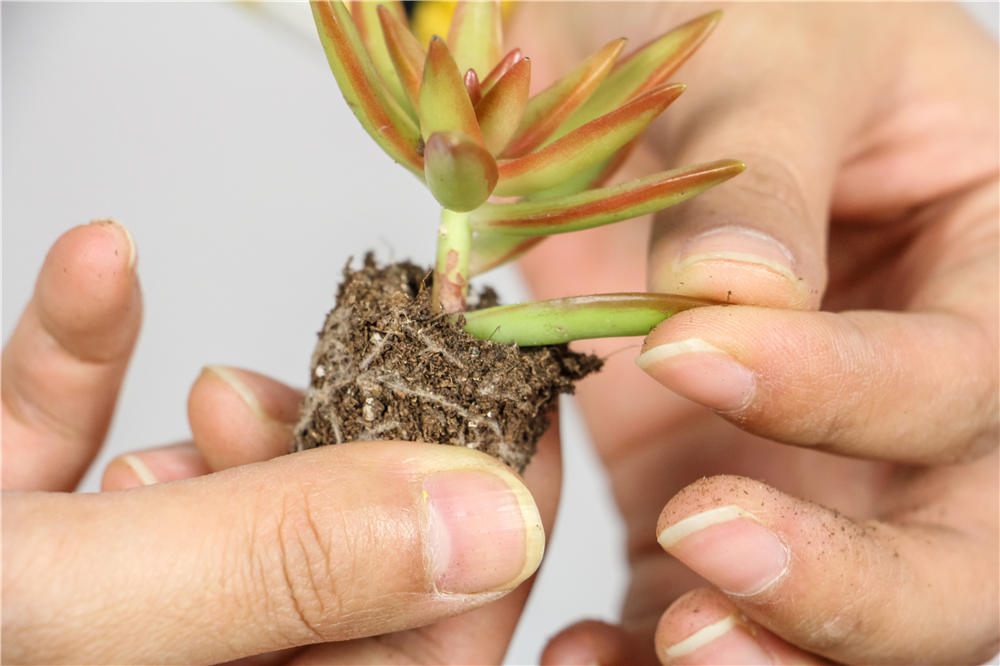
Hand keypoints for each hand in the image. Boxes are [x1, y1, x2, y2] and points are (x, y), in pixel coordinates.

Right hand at [2, 222, 555, 663]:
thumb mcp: (84, 604)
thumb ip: (291, 562)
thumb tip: (493, 522)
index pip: (437, 631)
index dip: (495, 503)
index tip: (510, 378)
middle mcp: (202, 659)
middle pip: (341, 547)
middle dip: (339, 446)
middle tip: (343, 374)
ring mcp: (124, 603)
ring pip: (233, 498)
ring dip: (224, 422)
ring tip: (205, 391)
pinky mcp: (31, 536)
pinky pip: (88, 440)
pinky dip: (90, 357)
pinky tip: (100, 273)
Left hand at [511, 3, 997, 663]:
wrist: (634, 52)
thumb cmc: (734, 23)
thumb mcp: (764, 54)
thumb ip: (758, 173)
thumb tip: (738, 297)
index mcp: (993, 262)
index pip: (968, 371)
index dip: (843, 385)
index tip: (691, 349)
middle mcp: (930, 390)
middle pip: (969, 549)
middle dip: (856, 584)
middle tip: (710, 552)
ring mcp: (824, 465)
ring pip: (855, 613)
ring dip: (773, 651)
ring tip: (668, 648)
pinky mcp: (713, 495)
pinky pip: (712, 608)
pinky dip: (659, 647)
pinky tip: (586, 658)